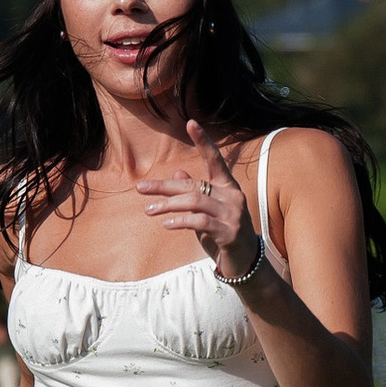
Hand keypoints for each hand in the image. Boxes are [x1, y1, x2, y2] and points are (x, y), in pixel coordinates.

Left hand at [140, 123, 254, 276]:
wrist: (244, 264)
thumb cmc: (223, 234)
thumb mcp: (207, 213)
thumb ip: (195, 193)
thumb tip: (177, 173)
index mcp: (228, 187)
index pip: (215, 159)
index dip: (203, 141)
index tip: (190, 122)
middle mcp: (233, 196)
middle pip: (194, 185)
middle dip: (164, 187)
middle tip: (140, 188)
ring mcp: (234, 214)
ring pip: (195, 201)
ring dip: (168, 205)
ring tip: (149, 210)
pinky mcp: (230, 233)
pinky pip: (201, 222)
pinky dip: (181, 221)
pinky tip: (167, 224)